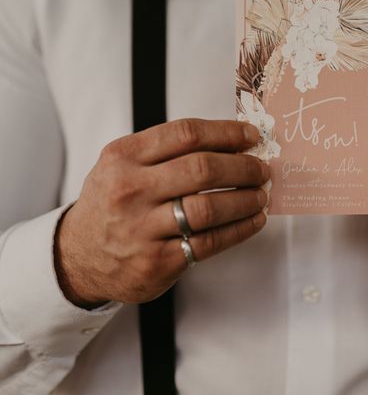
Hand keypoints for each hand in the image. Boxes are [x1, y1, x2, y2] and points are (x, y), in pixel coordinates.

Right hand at [55, 118, 269, 307]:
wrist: (79, 257)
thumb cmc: (114, 202)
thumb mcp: (124, 164)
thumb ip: (168, 150)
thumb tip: (234, 142)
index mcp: (124, 157)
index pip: (186, 134)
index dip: (227, 133)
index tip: (252, 137)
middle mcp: (130, 190)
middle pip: (203, 169)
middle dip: (243, 167)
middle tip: (262, 169)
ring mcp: (142, 228)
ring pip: (210, 208)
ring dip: (246, 199)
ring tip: (261, 195)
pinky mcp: (157, 261)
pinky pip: (210, 242)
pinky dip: (241, 229)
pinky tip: (254, 220)